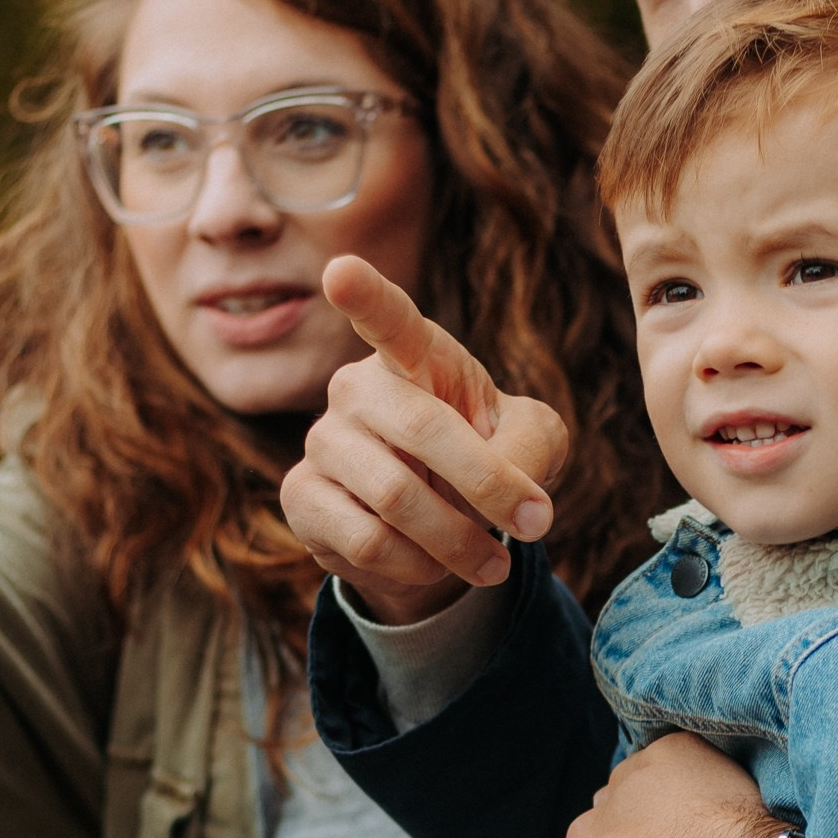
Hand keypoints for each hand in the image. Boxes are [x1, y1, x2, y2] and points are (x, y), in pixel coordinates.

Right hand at [281, 258, 568, 627]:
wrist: (435, 520)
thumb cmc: (487, 455)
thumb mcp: (532, 441)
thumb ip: (530, 447)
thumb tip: (511, 492)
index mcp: (415, 356)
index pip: (388, 318)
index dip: (365, 295)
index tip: (341, 271)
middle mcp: (357, 387)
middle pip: (424, 431)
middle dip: (490, 486)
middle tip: (537, 523)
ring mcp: (322, 440)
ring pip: (397, 500)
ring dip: (461, 542)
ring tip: (491, 560)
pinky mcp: (300, 495)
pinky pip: (368, 541)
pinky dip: (418, 566)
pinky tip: (431, 563)